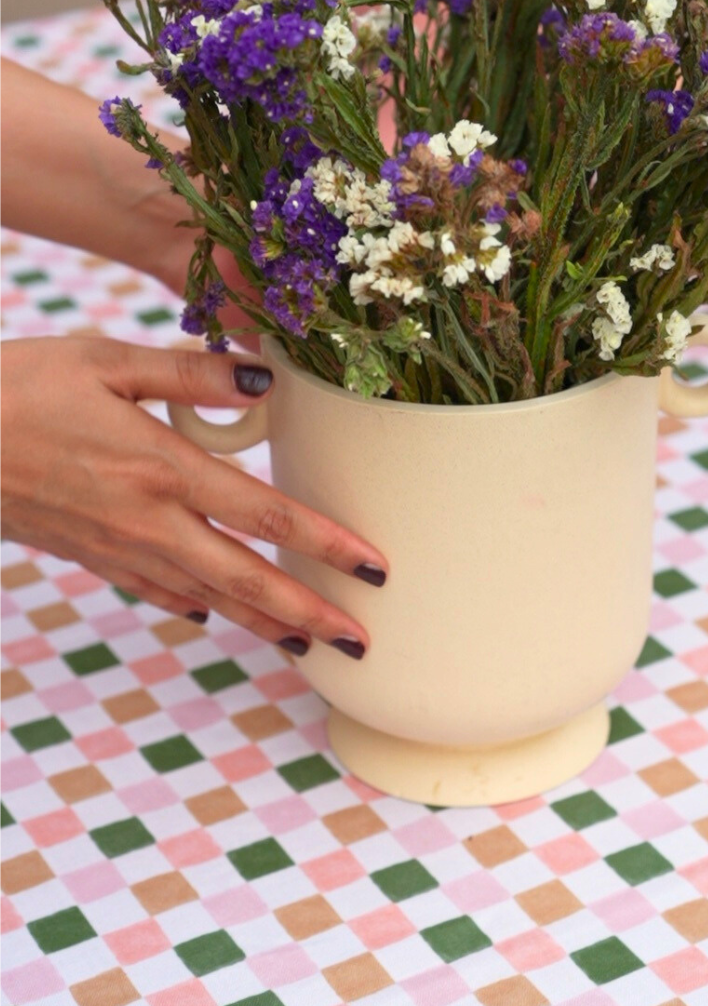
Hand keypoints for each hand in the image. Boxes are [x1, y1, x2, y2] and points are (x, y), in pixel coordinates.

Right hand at [0, 337, 387, 658]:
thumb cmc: (17, 387)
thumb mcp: (105, 360)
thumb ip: (190, 372)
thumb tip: (266, 379)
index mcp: (160, 467)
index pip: (264, 515)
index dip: (325, 544)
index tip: (374, 567)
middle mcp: (147, 520)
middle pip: (246, 579)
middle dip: (310, 611)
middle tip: (360, 639)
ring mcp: (118, 548)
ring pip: (208, 598)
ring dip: (264, 623)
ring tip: (310, 645)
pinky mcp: (90, 558)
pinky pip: (157, 592)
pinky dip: (197, 608)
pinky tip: (218, 616)